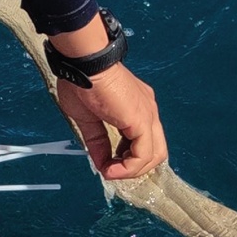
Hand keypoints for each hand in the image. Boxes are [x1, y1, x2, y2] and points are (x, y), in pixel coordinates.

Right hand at [56, 63, 167, 180]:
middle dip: (133, 167)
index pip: (143, 140)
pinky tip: (111, 169)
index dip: (126, 157)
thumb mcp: (88, 120)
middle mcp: (148, 110)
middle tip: (112, 170)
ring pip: (154, 155)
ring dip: (131, 170)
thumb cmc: (82, 82)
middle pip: (155, 150)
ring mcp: (148, 115)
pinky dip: (128, 168)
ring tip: (110, 171)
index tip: (106, 163)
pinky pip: (143, 155)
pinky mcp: (142, 120)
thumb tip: (101, 164)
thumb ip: (98, 142)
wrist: (84, 65)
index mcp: (136, 107)